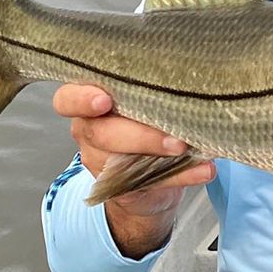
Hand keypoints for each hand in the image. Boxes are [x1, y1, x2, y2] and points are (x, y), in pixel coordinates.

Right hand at [52, 84, 215, 256]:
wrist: (149, 173)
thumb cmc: (146, 119)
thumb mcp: (145, 99)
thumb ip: (155, 93)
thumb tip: (196, 85)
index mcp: (88, 102)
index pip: (68, 99)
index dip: (82, 99)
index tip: (104, 101)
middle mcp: (89, 130)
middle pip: (101, 132)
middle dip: (140, 135)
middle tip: (174, 139)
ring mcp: (101, 160)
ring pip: (120, 159)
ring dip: (159, 154)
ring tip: (188, 150)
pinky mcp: (120, 186)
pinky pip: (150, 180)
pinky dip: (182, 175)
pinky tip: (204, 170)